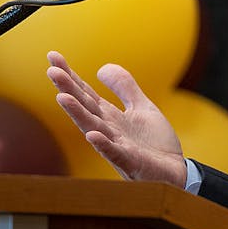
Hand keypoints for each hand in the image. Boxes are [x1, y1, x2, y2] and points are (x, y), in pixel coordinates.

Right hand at [45, 51, 186, 187]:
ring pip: (94, 128)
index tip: (53, 56)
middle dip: (68, 89)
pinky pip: (116, 153)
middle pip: (85, 107)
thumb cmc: (155, 144)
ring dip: (78, 114)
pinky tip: (92, 135)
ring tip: (62, 97)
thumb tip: (102, 67)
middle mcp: (108, 131)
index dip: (71, 75)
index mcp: (110, 117)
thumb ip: (124, 88)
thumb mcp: (142, 107)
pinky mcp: (132, 162)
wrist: (176, 172)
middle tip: (52, 70)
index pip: (86, 93)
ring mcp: (118, 147)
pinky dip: (103, 144)